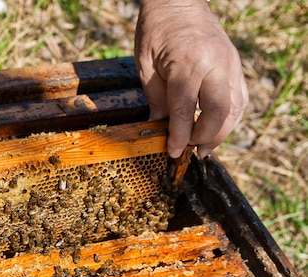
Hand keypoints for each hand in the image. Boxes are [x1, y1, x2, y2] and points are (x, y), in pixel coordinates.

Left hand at [134, 0, 248, 157]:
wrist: (177, 2)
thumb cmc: (156, 32)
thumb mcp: (145, 66)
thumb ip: (156, 99)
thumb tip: (160, 130)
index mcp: (187, 62)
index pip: (185, 109)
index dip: (180, 136)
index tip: (173, 153)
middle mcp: (215, 63)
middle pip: (218, 112)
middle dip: (205, 137)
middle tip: (191, 152)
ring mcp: (230, 63)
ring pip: (235, 108)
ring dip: (222, 132)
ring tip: (204, 147)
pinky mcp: (236, 64)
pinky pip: (240, 98)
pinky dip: (230, 118)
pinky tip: (216, 129)